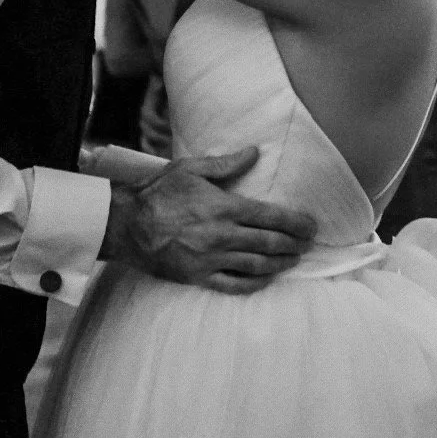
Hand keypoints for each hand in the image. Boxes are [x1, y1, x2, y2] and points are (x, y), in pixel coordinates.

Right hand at [105, 147, 316, 294]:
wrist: (126, 225)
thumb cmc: (158, 193)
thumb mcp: (191, 169)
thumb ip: (226, 164)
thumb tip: (255, 152)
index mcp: (224, 208)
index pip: (271, 217)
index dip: (295, 223)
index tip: (311, 226)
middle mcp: (222, 236)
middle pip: (269, 243)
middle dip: (294, 244)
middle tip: (309, 244)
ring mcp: (211, 259)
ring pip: (257, 266)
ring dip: (280, 264)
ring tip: (294, 260)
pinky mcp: (198, 277)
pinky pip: (233, 285)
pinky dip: (254, 283)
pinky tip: (266, 279)